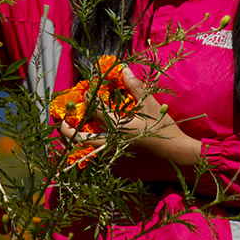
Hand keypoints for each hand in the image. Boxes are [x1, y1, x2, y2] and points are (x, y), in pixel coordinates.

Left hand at [58, 64, 201, 179]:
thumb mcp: (150, 106)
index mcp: (117, 127)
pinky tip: (93, 147)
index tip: (84, 93)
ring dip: (77, 143)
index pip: (93, 110)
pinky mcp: (118, 171)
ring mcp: (112, 160)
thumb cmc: (165, 130)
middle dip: (65, 130)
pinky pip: (97, 162)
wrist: (178, 159)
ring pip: (84, 154)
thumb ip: (135, 88)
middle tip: (62, 122)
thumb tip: (124, 68)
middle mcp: (110, 145)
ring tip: (74, 134)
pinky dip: (91, 154)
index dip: (87, 99)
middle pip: (77, 139)